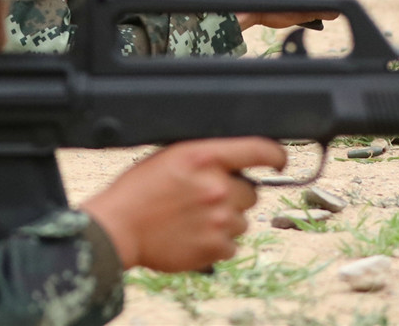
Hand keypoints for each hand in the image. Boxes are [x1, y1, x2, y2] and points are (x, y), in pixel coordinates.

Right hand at [81, 138, 285, 271]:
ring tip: (194, 220)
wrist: (118, 228)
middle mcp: (217, 186)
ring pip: (242, 220)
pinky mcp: (215, 248)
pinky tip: (194, 236)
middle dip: (234, 195)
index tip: (279, 160)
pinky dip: (217, 243)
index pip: (258, 150)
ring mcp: (218, 219)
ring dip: (225, 221)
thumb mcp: (171, 155)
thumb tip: (236, 159)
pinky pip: (232, 244)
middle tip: (205, 200)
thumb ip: (207, 155)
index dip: (275, 155)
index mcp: (204, 157)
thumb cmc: (139, 190)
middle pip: (251, 192)